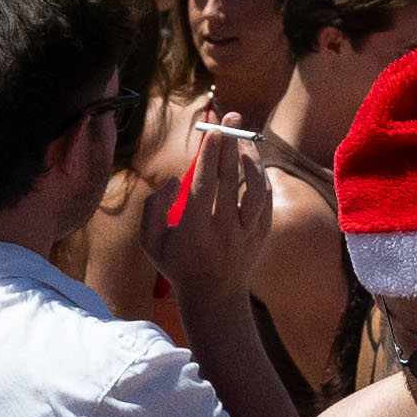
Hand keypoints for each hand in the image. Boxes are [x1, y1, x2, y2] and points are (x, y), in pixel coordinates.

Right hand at [155, 135, 269, 300]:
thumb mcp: (151, 242)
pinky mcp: (261, 234)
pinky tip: (253, 163)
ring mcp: (247, 232)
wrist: (214, 297)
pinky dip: (261, 178)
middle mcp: (224, 229)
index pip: (205, 185)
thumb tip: (174, 180)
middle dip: (231, 144)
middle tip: (231, 118)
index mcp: (195, 229)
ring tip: (244, 139)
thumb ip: (153, 208)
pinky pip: (265, 199)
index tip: (213, 130)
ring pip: (255, 188)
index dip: (209, 155)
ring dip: (251, 159)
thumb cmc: (177, 264)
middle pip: (230, 179)